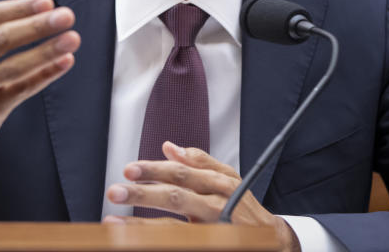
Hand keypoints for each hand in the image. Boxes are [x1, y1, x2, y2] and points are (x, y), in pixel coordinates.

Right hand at [0, 0, 80, 164]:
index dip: (18, 9)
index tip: (47, 1)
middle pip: (0, 41)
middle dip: (36, 27)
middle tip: (67, 16)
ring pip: (11, 69)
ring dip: (45, 52)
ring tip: (74, 38)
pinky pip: (18, 93)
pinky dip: (43, 77)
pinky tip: (66, 62)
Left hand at [104, 142, 298, 251]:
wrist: (273, 241)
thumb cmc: (243, 207)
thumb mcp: (228, 179)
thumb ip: (199, 161)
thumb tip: (169, 147)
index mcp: (218, 185)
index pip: (181, 174)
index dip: (154, 171)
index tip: (129, 170)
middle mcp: (216, 206)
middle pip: (176, 198)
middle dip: (143, 195)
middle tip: (115, 191)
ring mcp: (214, 231)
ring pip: (175, 229)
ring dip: (142, 226)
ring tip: (114, 224)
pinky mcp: (213, 245)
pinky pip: (181, 243)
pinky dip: (159, 241)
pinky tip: (138, 242)